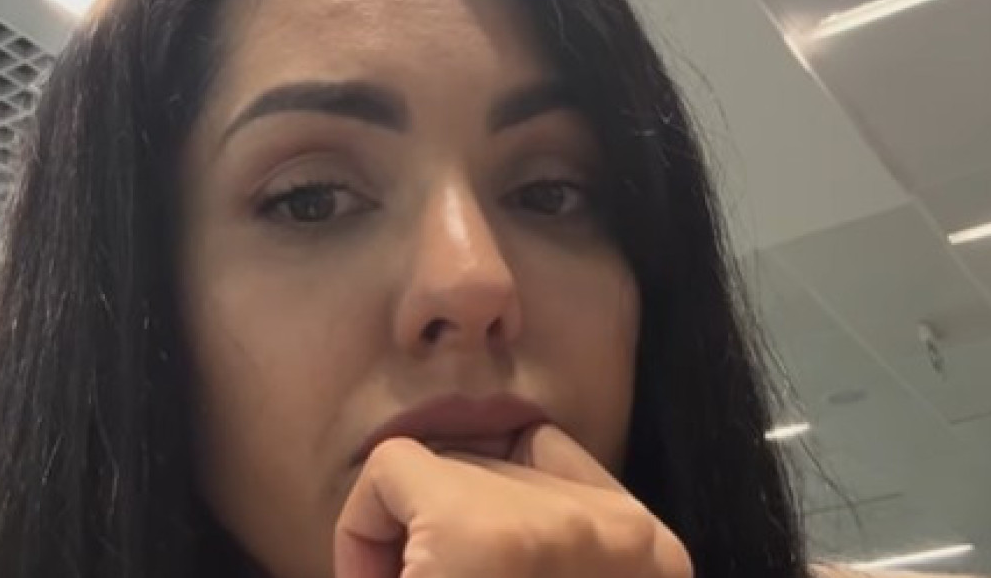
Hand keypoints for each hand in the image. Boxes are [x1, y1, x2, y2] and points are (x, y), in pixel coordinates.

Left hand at [334, 422, 692, 577]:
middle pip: (502, 458)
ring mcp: (553, 527)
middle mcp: (625, 533)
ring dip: (408, 527)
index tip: (469, 548)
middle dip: (446, 517)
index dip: (496, 492)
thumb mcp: (561, 556)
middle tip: (431, 574)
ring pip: (446, 460)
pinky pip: (390, 468)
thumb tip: (512, 452)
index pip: (565, 453)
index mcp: (656, 555)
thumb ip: (546, 523)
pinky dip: (362, 528)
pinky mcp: (479, 536)